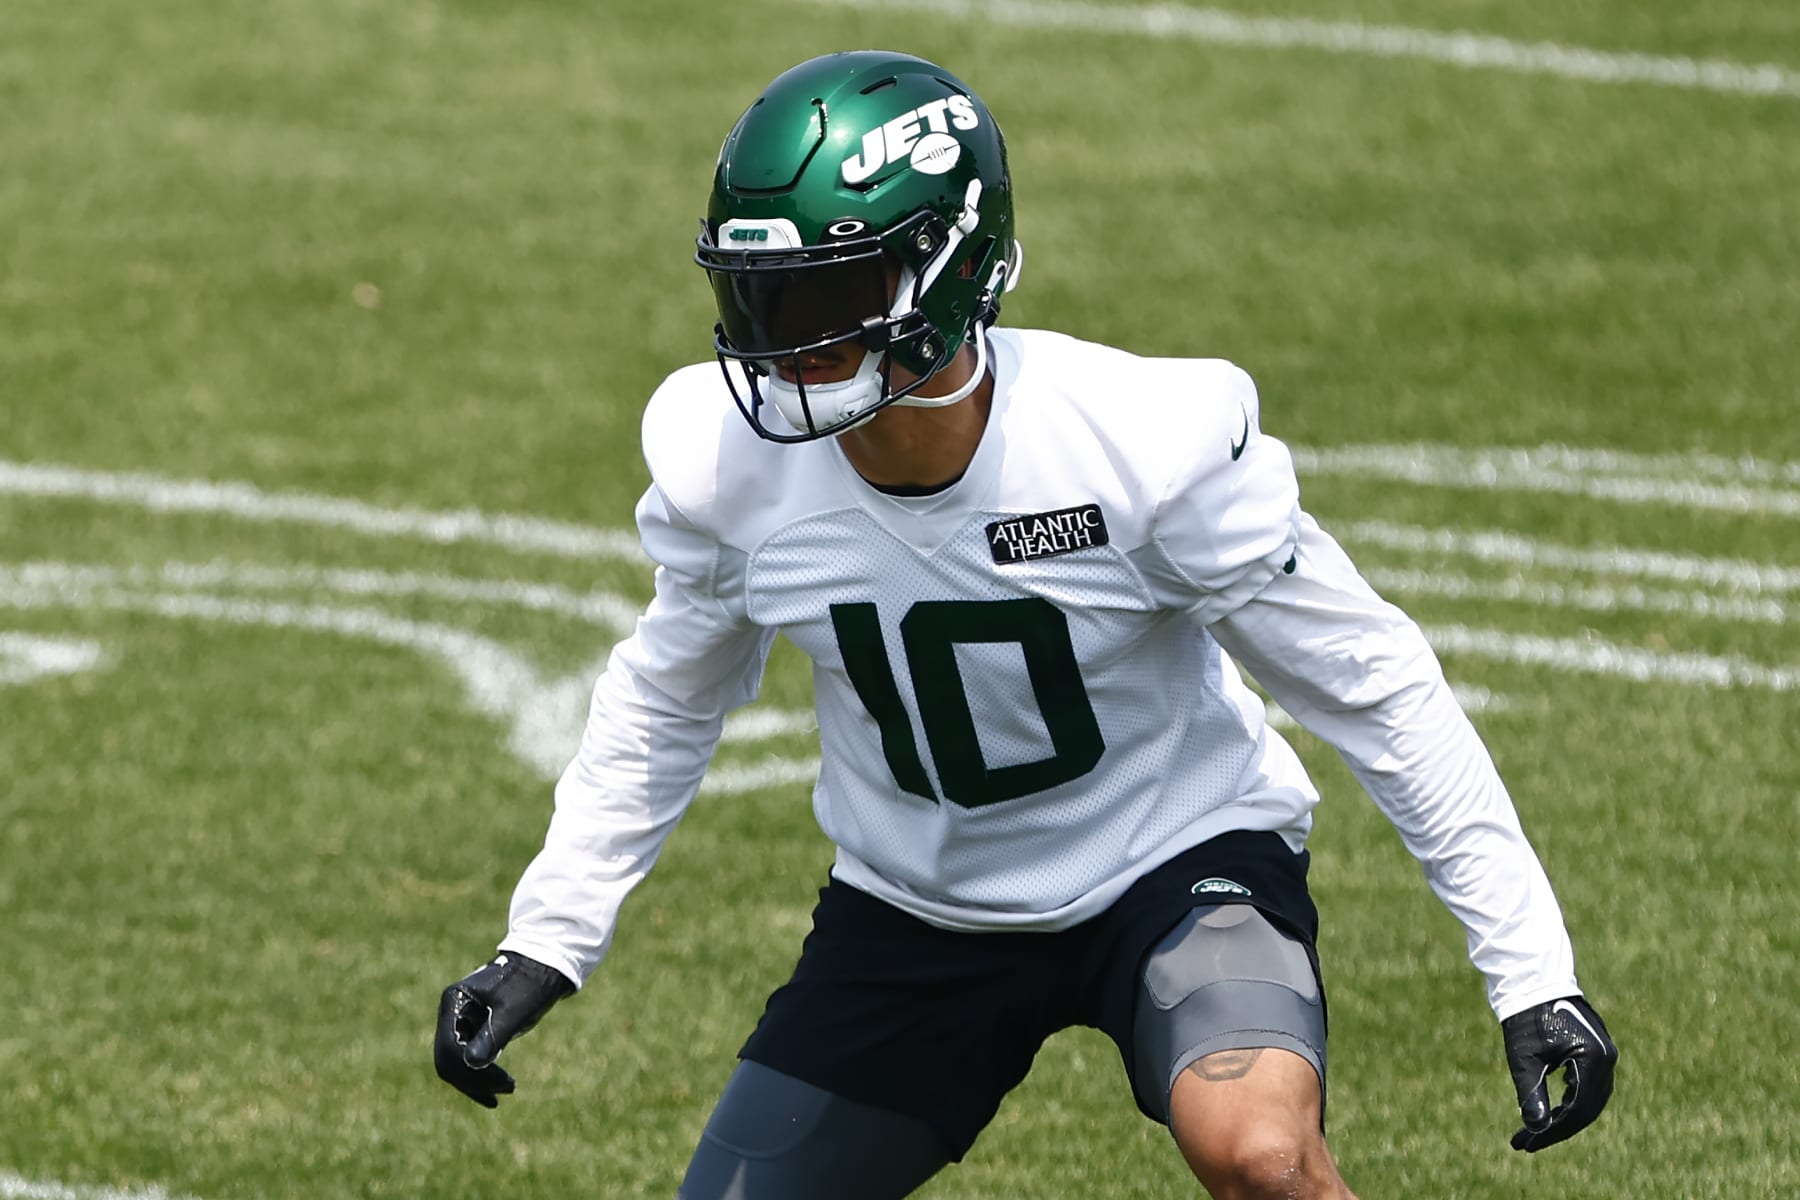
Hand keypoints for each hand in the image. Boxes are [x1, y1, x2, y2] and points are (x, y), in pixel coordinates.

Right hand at [434, 952, 574, 1107]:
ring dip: (475, 1080)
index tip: (504, 1085)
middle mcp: (452, 1010)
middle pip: (448, 1059)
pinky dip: (478, 1072)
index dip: (472, 1074)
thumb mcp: (513, 1011)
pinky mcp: (472, 1024)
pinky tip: (496, 1086)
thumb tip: (471, 1064)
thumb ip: (492, 1035)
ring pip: (455, 1061)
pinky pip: (467, 1055)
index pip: (450, 1050)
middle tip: (502, 1094)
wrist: (546, 963)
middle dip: (472, 1081)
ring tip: (503, 1092)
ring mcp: (460, 1018)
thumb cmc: (531, 983)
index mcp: (455, 1001)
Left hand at [1501, 994, 1616, 1151]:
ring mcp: (1604, 1053)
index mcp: (1593, 1059)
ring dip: (1563, 1117)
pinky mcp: (1595, 1049)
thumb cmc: (1527, 1016)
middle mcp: (1606, 1058)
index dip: (1552, 1132)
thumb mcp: (1525, 1058)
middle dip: (1556, 1128)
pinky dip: (1571, 1101)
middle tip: (1525, 1143)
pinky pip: (1588, 1085)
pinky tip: (1552, 1110)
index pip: (1577, 1111)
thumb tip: (1536, 1128)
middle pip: (1586, 1108)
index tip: (1527, 1144)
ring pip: (1589, 1099)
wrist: (1534, 979)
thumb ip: (1532, 1094)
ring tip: (1534, 1132)